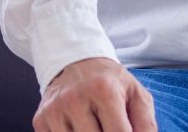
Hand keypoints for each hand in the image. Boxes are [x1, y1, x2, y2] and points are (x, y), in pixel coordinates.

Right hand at [34, 58, 156, 131]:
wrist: (75, 63)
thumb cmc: (109, 82)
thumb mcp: (136, 95)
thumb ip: (146, 124)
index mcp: (104, 91)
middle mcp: (75, 99)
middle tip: (108, 128)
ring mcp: (55, 110)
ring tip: (94, 127)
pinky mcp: (41, 119)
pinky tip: (77, 128)